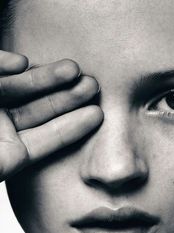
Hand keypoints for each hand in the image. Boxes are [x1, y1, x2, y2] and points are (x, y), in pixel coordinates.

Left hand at [0, 50, 102, 181]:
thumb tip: (22, 62)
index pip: (19, 79)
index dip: (44, 74)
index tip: (68, 69)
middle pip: (36, 97)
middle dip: (63, 86)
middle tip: (90, 80)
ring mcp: (8, 136)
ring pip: (45, 118)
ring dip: (71, 104)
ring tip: (94, 91)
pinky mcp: (16, 159)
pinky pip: (46, 143)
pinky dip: (70, 130)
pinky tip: (92, 116)